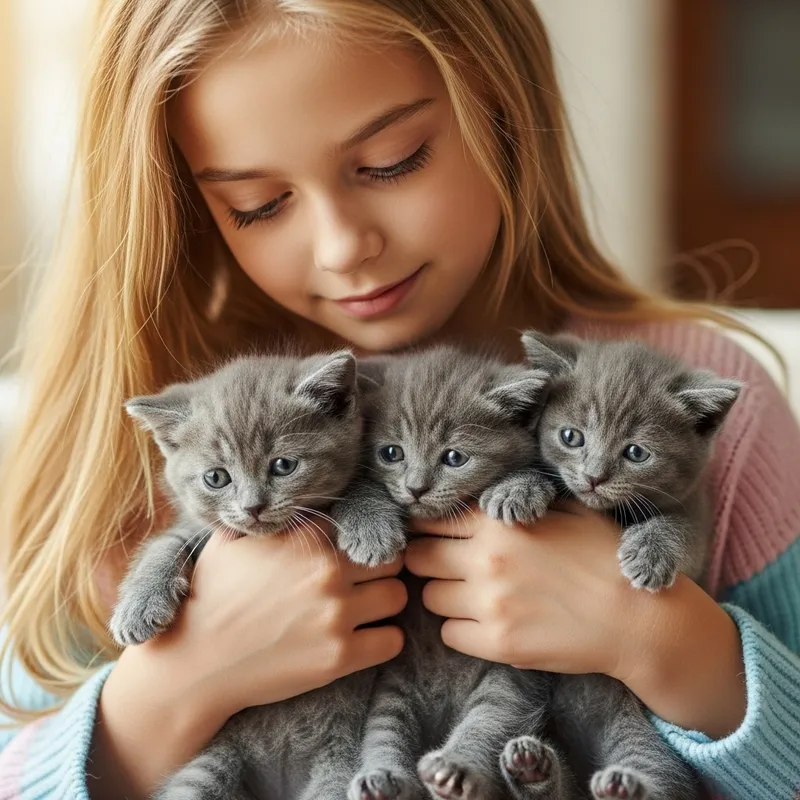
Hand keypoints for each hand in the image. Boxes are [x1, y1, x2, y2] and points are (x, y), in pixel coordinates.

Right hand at [94, 522, 405, 798]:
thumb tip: (287, 496)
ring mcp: (335, 614)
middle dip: (379, 568)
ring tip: (362, 610)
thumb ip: (272, 517)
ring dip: (384, 603)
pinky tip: (361, 639)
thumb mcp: (234, 540)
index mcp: (307, 538)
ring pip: (398, 596)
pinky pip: (392, 641)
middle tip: (362, 582)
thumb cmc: (210, 596)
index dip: (360, 538)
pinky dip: (382, 640)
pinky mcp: (339, 657)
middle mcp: (327, 570)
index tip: (355, 550)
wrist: (192, 662)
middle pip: (391, 558)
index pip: (364, 524)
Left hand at [405, 502, 640, 678]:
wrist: (640, 618)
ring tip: (472, 594)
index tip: (434, 534)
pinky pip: (449, 634)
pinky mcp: (498, 643)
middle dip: (427, 559)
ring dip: (445, 594)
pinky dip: (461, 628)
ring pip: (429, 597)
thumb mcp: (566, 508)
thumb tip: (480, 493)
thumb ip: (519, 498)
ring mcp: (490, 603)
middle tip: (446, 565)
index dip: (428, 526)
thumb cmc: (605, 556)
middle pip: (418, 558)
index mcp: (499, 520)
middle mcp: (486, 558)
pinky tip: (485, 621)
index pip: (432, 519)